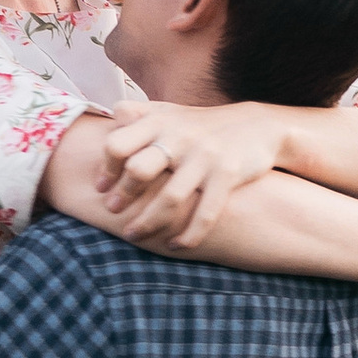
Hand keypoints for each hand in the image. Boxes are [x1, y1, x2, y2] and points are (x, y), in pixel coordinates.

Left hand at [91, 99, 280, 245]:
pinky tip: (176, 246)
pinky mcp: (228, 174)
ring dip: (147, 223)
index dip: (105, 168)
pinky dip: (189, 235)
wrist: (256, 126)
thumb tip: (102, 129)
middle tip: (112, 211)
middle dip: (123, 195)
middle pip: (139, 170)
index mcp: (160, 121)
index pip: (117, 144)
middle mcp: (180, 137)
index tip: (101, 186)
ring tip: (133, 235)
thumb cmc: (199, 125)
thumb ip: (137, 115)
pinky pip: (205, 213)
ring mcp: (205, 157)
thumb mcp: (169, 111)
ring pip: (170, 199)